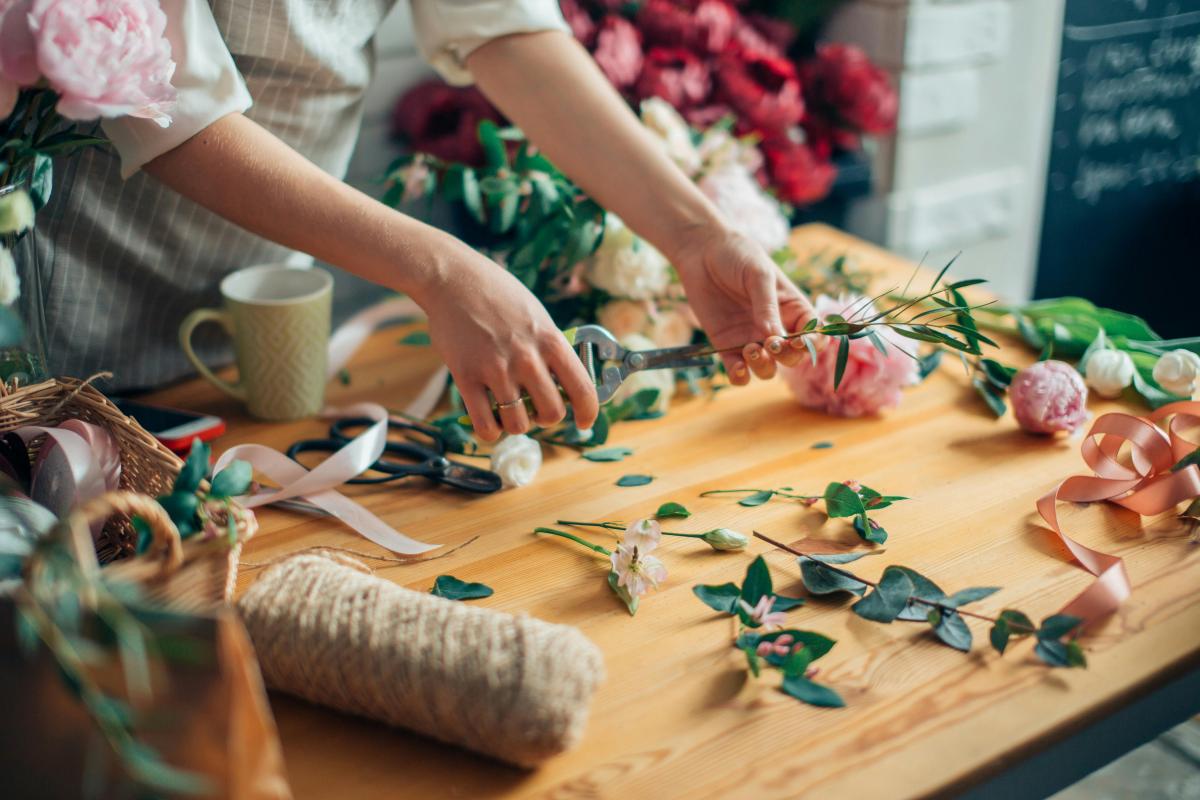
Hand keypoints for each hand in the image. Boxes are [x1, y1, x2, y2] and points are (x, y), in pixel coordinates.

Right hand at [419, 240, 598, 441]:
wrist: (453, 279)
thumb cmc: (497, 294)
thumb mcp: (537, 315)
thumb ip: (551, 347)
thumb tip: (565, 382)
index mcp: (551, 341)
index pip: (582, 389)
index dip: (588, 413)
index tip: (584, 422)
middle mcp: (528, 358)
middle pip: (552, 413)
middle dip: (546, 418)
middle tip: (535, 409)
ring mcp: (497, 369)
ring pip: (519, 424)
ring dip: (517, 424)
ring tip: (509, 411)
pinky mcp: (466, 377)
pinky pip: (485, 424)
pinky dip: (490, 431)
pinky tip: (490, 421)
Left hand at [673, 227, 814, 384]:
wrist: (701, 252)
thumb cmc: (737, 255)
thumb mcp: (758, 275)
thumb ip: (767, 306)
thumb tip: (774, 337)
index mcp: (793, 309)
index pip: (814, 335)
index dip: (813, 344)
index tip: (800, 342)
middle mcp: (775, 328)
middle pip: (792, 358)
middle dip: (787, 356)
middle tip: (771, 344)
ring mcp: (751, 339)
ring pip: (767, 369)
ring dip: (764, 367)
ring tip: (750, 349)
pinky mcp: (726, 346)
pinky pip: (738, 372)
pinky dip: (740, 376)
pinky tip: (738, 368)